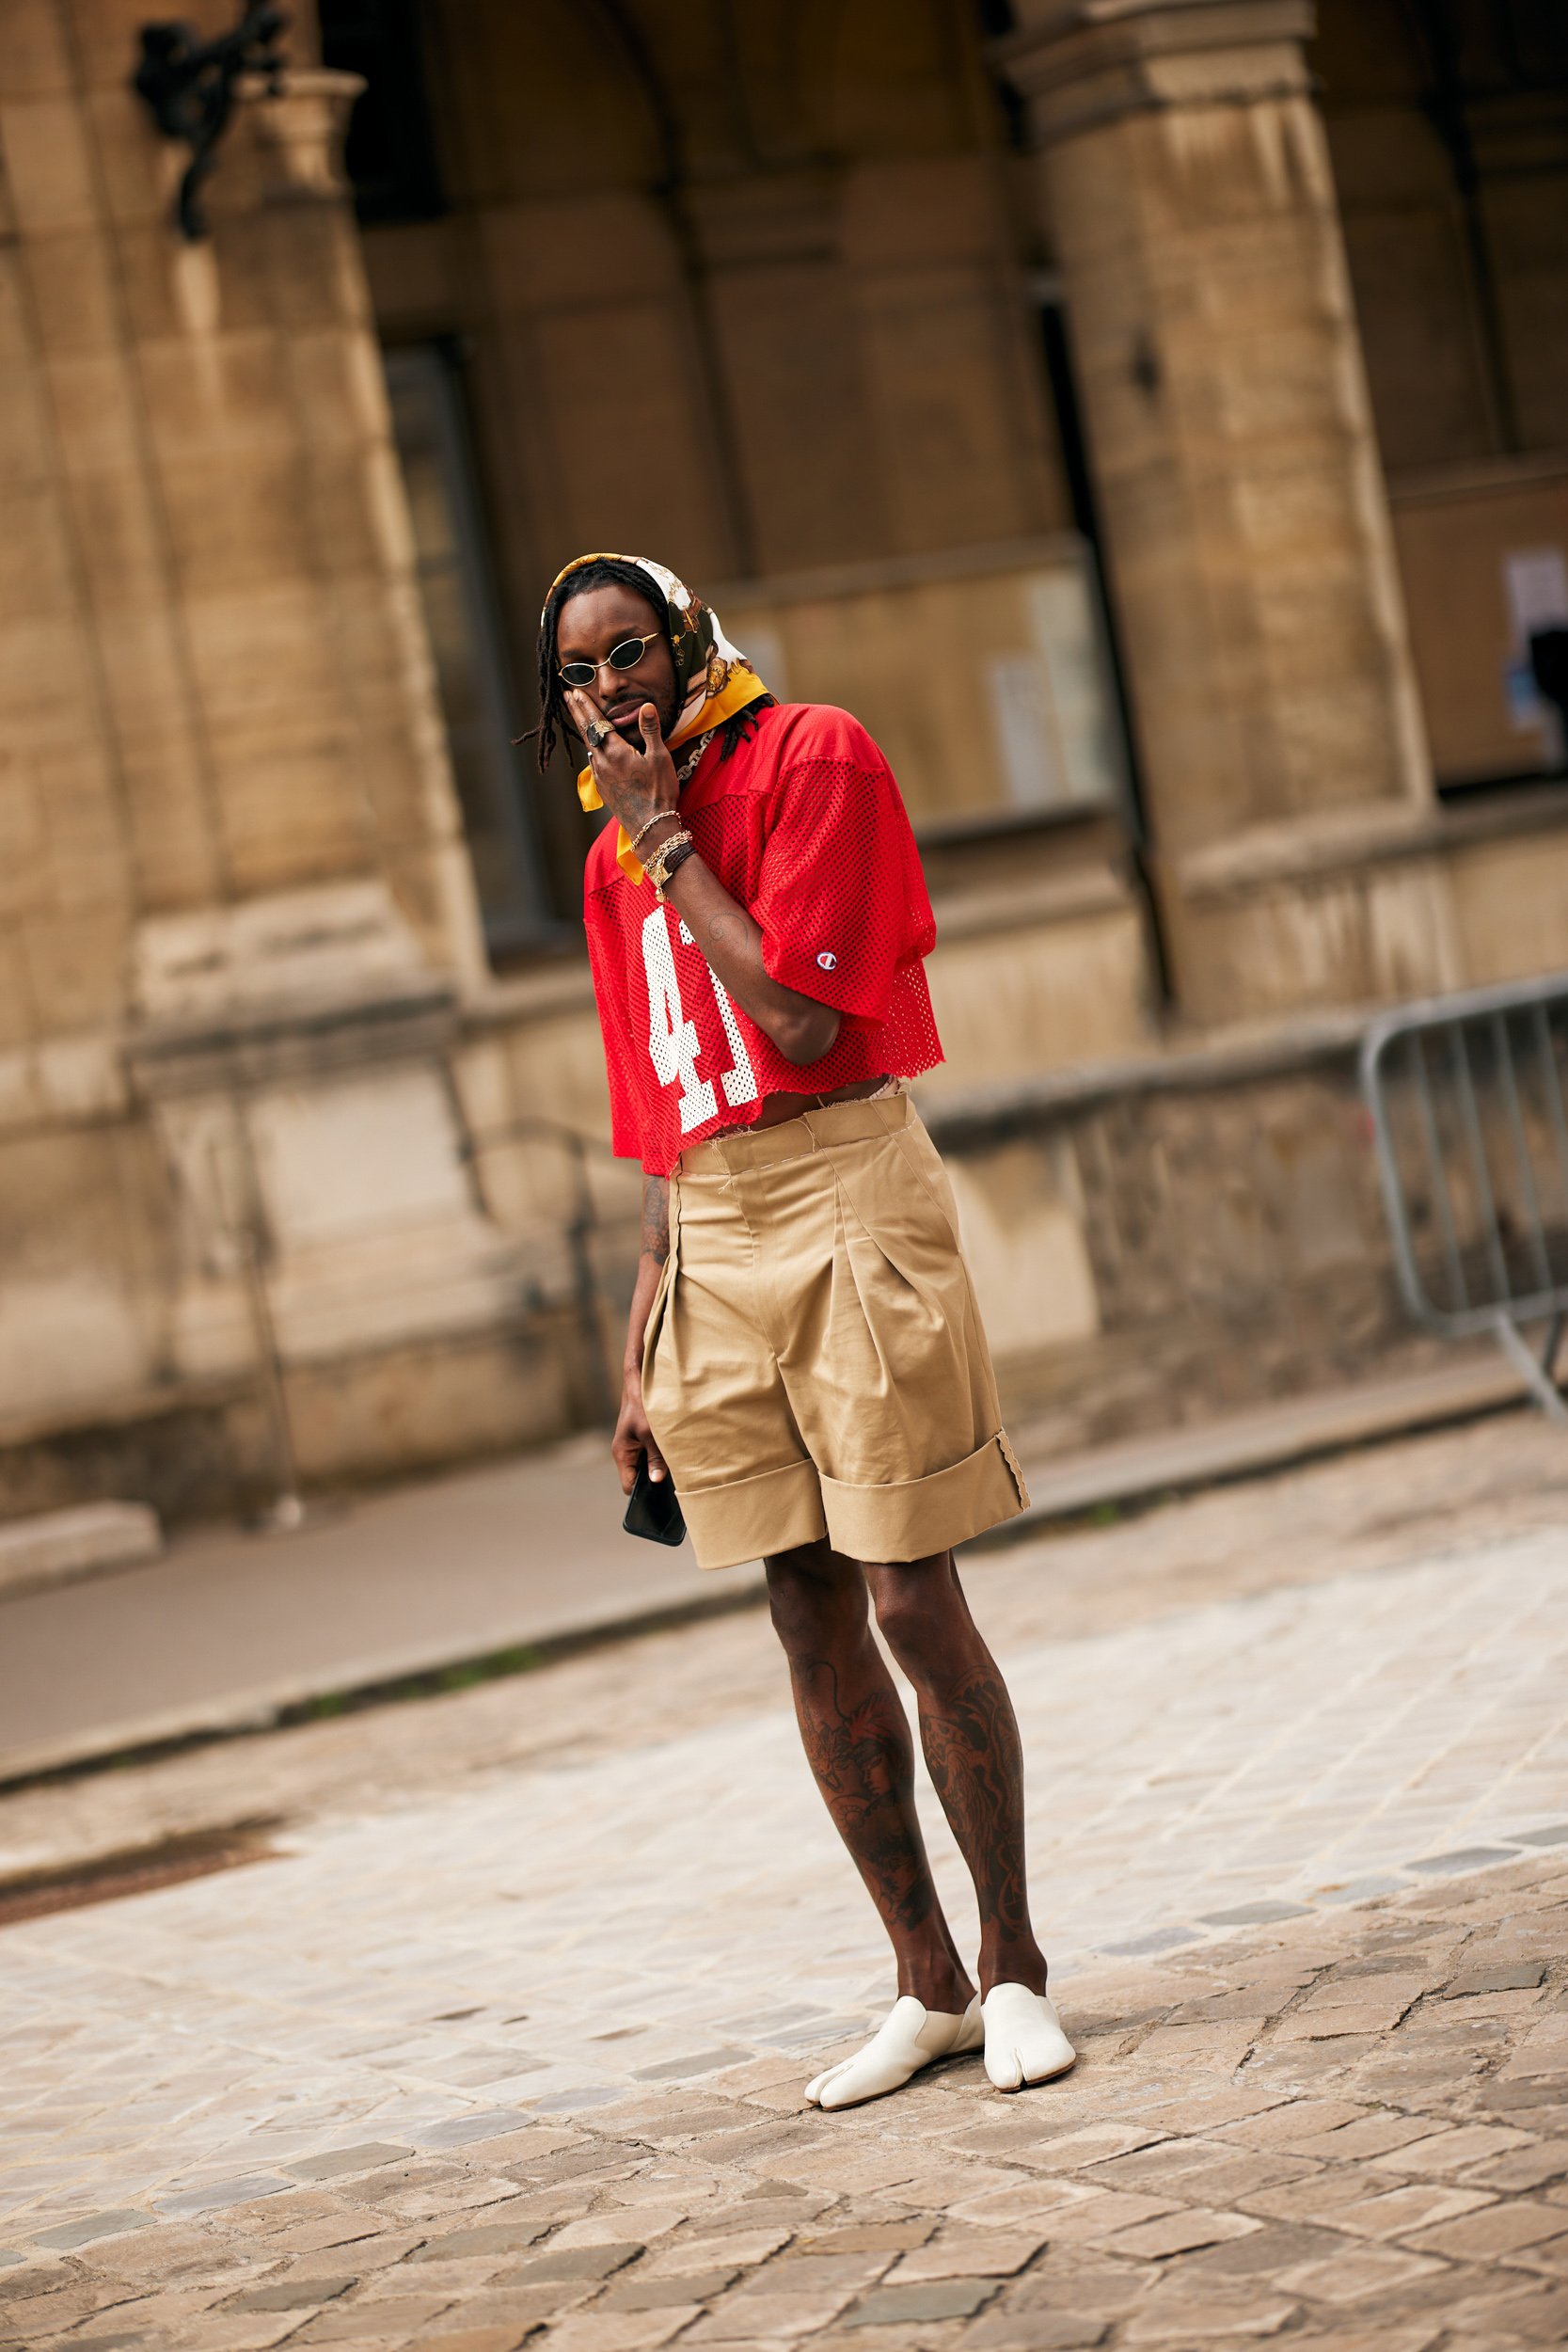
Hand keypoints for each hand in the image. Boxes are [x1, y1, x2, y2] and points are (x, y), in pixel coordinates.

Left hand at [567, 687, 679, 841]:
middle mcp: (602, 763)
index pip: (596, 722)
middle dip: (577, 712)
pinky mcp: (603, 788)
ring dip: (584, 731)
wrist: (650, 827)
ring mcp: (600, 777)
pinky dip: (592, 749)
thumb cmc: (658, 793)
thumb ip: (650, 730)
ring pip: (589, 748)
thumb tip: (646, 706)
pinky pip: (594, 763)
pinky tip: (594, 750)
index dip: (585, 705)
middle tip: (568, 697)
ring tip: (581, 719)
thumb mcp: (660, 758)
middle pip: (586, 732)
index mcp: (615, 751)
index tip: (575, 692)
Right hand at [612, 1366, 669, 1496]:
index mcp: (622, 1453)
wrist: (641, 1382)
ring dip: (658, 1467)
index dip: (642, 1493)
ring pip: (646, 1467)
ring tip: (675, 1468)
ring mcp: (633, 1447)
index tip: (659, 1495)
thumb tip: (657, 1481)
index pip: (629, 1486)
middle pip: (638, 1478)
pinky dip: (660, 1457)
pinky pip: (650, 1456)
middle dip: (653, 1481)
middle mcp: (625, 1453)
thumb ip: (655, 1458)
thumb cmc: (642, 1405)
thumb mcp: (650, 1434)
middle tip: (672, 1483)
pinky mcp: (642, 1440)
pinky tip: (674, 1455)